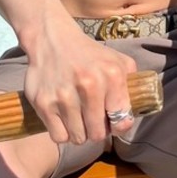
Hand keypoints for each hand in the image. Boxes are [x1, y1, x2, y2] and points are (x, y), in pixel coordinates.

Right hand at [24, 17, 137, 144]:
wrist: (52, 39)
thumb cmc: (89, 54)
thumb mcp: (117, 61)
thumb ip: (131, 85)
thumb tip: (133, 114)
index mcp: (112, 75)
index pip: (121, 122)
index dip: (117, 126)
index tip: (112, 123)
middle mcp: (89, 85)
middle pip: (97, 134)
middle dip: (97, 131)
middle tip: (92, 120)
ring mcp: (64, 96)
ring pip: (78, 138)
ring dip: (79, 132)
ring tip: (78, 118)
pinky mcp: (43, 103)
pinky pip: (58, 137)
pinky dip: (62, 132)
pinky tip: (64, 119)